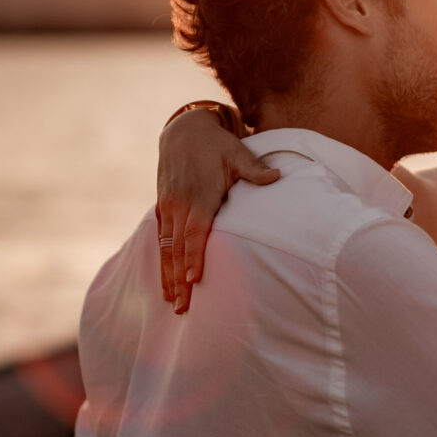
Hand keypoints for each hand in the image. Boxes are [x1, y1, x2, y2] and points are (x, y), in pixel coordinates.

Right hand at [156, 107, 278, 312]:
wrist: (184, 130)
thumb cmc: (216, 145)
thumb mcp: (237, 153)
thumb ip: (255, 169)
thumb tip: (277, 177)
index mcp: (199, 195)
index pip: (196, 231)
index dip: (194, 256)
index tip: (194, 279)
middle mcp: (179, 203)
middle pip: (178, 248)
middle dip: (179, 278)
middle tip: (182, 306)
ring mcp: (168, 207)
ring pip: (166, 248)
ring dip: (168, 276)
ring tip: (172, 302)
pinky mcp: (163, 208)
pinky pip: (160, 240)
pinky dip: (162, 262)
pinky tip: (165, 282)